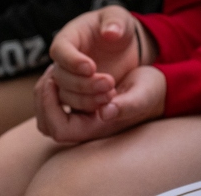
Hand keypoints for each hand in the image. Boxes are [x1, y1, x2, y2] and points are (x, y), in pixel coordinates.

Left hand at [35, 63, 166, 142]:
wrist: (156, 87)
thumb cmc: (151, 92)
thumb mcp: (142, 96)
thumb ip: (126, 106)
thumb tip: (106, 112)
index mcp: (96, 128)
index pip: (59, 129)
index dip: (50, 108)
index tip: (53, 81)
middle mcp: (85, 126)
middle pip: (47, 124)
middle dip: (43, 99)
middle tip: (50, 74)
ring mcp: (82, 115)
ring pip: (48, 114)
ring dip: (46, 94)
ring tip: (53, 72)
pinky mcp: (82, 103)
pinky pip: (57, 102)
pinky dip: (54, 89)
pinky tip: (61, 72)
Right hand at [48, 5, 152, 112]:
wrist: (123, 45)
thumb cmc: (117, 25)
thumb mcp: (118, 17)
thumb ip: (114, 22)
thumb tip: (110, 33)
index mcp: (67, 38)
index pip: (60, 51)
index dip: (72, 61)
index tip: (91, 68)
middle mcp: (62, 62)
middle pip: (61, 77)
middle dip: (83, 83)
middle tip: (109, 83)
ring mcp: (68, 80)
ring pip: (65, 95)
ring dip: (86, 99)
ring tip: (110, 95)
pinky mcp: (77, 95)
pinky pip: (74, 107)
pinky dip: (89, 108)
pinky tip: (107, 105)